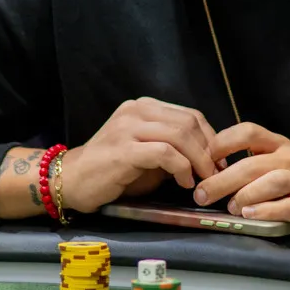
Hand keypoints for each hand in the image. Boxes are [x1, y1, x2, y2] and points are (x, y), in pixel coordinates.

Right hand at [59, 97, 224, 213]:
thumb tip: (205, 160)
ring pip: (180, 135)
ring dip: (199, 160)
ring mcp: (129, 127)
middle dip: (209, 149)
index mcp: (143, 107)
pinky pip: (165, 153)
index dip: (210, 138)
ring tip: (204, 179)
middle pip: (189, 122)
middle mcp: (136, 110)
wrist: (71, 181)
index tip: (219, 161)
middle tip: (217, 173)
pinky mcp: (124, 148)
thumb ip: (172, 149)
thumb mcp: (145, 154)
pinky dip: (181, 168)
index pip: (189, 115)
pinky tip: (184, 182)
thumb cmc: (110, 172)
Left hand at [192, 122, 289, 235]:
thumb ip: (248, 165)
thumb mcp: (274, 166)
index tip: (204, 160)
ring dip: (247, 194)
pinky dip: (268, 210)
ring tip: (231, 207)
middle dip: (223, 179)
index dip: (223, 142)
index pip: (249, 131)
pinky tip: (251, 215)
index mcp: (278, 143)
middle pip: (253, 163)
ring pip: (273, 181)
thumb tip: (207, 173)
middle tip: (203, 194)